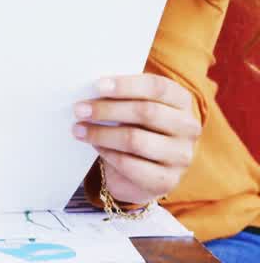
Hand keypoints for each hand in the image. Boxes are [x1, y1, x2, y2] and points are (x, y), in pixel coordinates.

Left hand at [73, 74, 200, 204]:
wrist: (145, 169)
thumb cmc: (135, 126)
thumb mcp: (133, 106)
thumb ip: (121, 95)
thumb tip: (92, 88)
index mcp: (181, 101)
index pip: (158, 87)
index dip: (126, 85)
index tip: (97, 86)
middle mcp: (188, 127)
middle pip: (146, 112)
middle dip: (107, 109)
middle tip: (79, 109)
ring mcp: (181, 156)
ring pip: (136, 140)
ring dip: (101, 133)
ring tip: (79, 129)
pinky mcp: (167, 180)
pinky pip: (130, 164)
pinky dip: (107, 153)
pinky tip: (95, 146)